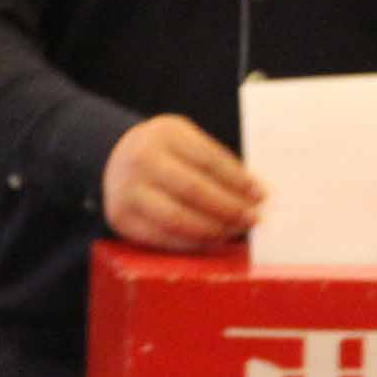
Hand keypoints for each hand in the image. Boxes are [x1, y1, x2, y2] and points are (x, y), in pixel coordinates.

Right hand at [103, 115, 263, 250]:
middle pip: (195, 190)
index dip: (239, 181)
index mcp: (165, 134)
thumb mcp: (185, 140)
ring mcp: (128, 190)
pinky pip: (163, 237)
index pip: (210, 160)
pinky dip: (192, 242)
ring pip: (178, 218)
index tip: (261, 195)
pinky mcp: (121, 219)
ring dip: (214, 229)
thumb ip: (214, 161)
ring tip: (235, 230)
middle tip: (253, 218)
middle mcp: (142, 160)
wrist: (116, 158)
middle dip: (229, 208)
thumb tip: (252, 194)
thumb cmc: (165, 151)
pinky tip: (211, 240)